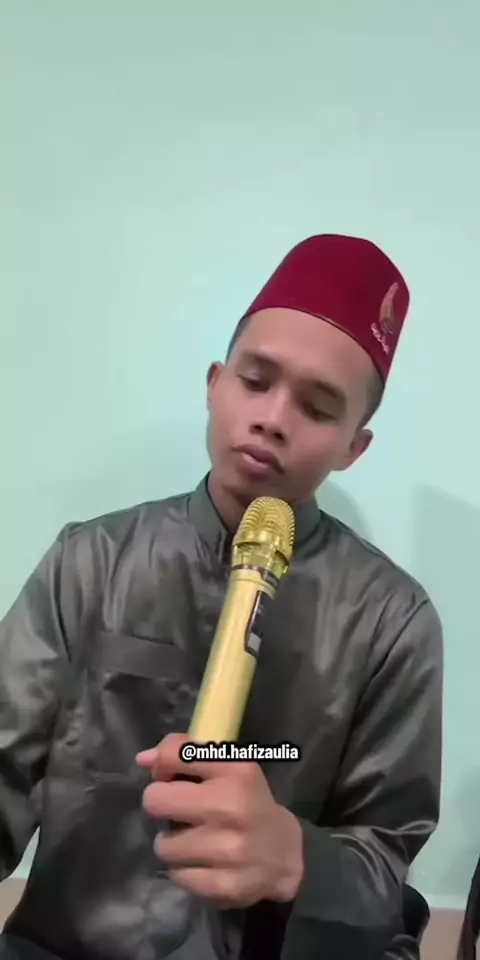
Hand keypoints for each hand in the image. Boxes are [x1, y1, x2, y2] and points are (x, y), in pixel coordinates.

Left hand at [136, 732, 303, 908]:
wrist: (285, 854)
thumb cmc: (247, 803)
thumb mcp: (228, 768)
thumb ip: (185, 755)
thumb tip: (142, 759)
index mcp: (235, 770)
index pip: (174, 755)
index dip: (162, 765)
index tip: (169, 775)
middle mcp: (230, 807)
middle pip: (155, 801)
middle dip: (161, 805)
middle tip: (177, 811)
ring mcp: (227, 849)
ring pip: (162, 845)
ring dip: (173, 843)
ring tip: (194, 840)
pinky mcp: (223, 885)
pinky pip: (176, 875)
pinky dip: (184, 870)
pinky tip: (203, 863)